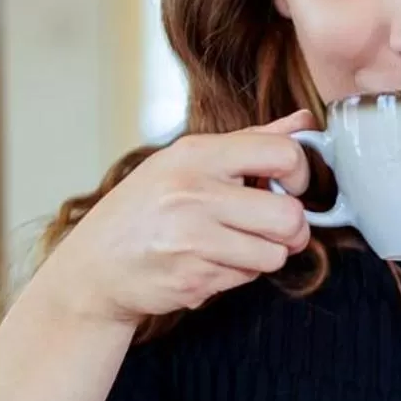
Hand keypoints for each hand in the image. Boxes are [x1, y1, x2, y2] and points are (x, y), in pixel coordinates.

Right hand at [32, 111, 317, 323]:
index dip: (301, 173)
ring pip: (275, 255)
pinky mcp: (192, 279)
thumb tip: (305, 121)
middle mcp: (194, 194)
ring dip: (265, 254)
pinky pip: (247, 278)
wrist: (95, 266)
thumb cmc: (145, 208)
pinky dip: (238, 274)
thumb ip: (251, 142)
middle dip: (293, 229)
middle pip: (289, 216)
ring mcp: (192, 239)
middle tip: (277, 228)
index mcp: (196, 155)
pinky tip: (210, 262)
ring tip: (235, 244)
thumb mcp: (188, 161)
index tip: (291, 184)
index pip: (282, 154)